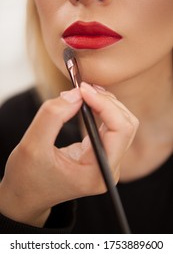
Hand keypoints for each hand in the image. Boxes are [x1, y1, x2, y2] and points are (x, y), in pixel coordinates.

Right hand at [0, 83, 138, 226]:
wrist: (26, 195)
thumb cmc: (27, 178)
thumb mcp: (32, 146)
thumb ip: (53, 115)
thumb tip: (76, 94)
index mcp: (97, 173)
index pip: (120, 130)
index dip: (105, 104)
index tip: (83, 89)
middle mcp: (108, 169)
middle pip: (126, 125)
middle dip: (107, 102)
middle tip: (83, 89)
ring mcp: (107, 162)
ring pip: (122, 124)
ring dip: (106, 104)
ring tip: (85, 93)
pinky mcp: (100, 155)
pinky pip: (112, 127)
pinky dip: (102, 110)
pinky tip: (88, 102)